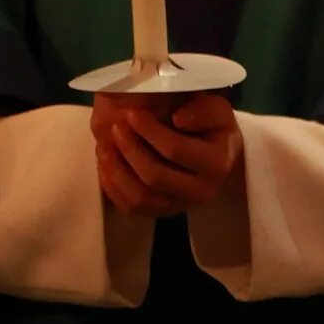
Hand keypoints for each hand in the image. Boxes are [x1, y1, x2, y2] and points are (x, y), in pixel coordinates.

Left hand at [89, 92, 240, 218]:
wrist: (218, 158)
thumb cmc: (213, 128)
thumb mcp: (218, 110)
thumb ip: (203, 110)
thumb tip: (178, 119)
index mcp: (216, 164)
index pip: (175, 150)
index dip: (149, 131)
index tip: (131, 113)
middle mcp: (201, 192)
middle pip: (155, 177)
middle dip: (129, 150)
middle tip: (115, 127)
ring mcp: (180, 206)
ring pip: (140, 197)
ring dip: (116, 171)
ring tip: (104, 145)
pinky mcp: (162, 213)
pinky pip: (132, 208)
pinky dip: (113, 188)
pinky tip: (105, 165)